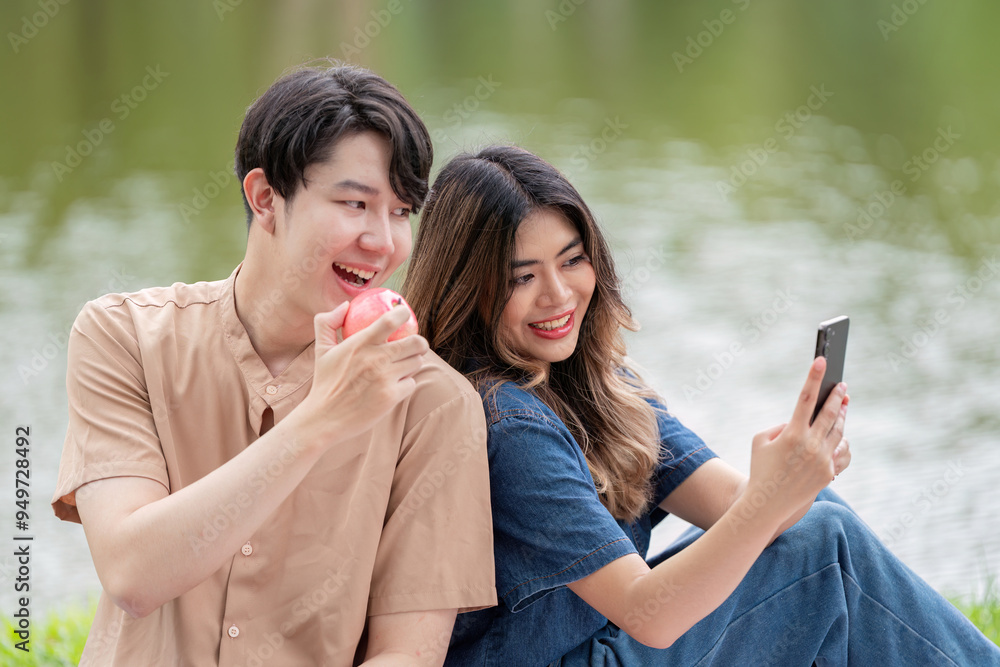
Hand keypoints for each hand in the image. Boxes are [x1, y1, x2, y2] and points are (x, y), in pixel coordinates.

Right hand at [298, 301, 429, 444]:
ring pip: (416, 363)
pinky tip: (394, 385)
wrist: (324, 419)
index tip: (405, 315)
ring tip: (402, 367)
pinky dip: (406, 384)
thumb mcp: (321, 350)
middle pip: (416, 342)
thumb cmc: (324, 382)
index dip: (403, 314)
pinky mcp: (391, 397)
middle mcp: (375, 359)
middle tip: (416, 346)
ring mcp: (385, 378)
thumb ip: (327, 322)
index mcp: (360, 343)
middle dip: (420, 343)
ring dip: (412, 364)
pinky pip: (411, 384)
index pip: (390, 320)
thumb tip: (346, 305)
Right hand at [745, 357, 847, 524]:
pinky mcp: (829, 473)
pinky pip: (841, 451)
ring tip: (843, 404)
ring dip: (841, 415)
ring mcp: (823, 460)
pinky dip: (841, 441)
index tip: (822, 360)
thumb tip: (801, 421)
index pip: (806, 398)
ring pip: (839, 431)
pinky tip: (841, 434)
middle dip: (837, 395)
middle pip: (830, 413)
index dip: (814, 377)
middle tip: (841, 384)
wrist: (768, 504)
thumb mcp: (760, 440)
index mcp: (791, 434)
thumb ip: (780, 425)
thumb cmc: (760, 467)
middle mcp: (810, 445)